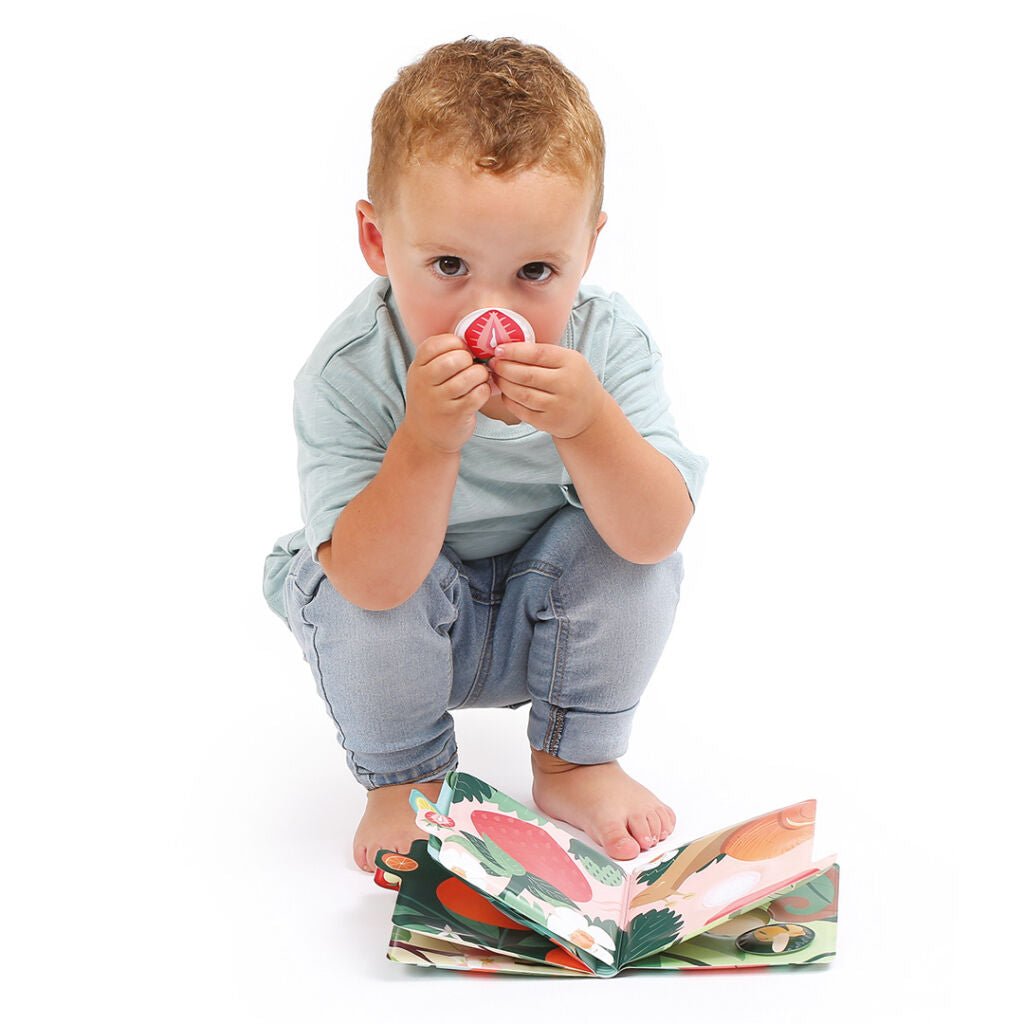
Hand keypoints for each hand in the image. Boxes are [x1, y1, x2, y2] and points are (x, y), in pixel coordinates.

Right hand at [404, 334, 491, 453]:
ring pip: (469, 376)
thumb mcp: (425, 376)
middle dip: (469, 359)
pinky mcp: (455, 415)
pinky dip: (484, 390)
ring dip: (480, 375)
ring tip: (479, 379)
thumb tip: (474, 340)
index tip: (462, 351)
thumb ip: (441, 357)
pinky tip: (480, 393)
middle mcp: (424, 383)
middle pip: (454, 359)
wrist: (425, 438)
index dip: (456, 343)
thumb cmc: (432, 400)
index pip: (436, 344)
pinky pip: (477, 394)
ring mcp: (439, 400)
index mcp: (418, 368)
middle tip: (472, 367)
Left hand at [489, 343, 607, 438]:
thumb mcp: (568, 361)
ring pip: (521, 394)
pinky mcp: (549, 422)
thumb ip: (543, 354)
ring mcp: (558, 406)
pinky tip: (505, 393)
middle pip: (526, 375)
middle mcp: (566, 384)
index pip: (537, 354)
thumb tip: (507, 348)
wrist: (590, 415)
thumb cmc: (574, 382)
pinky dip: (509, 400)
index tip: (498, 349)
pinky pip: (522, 410)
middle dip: (504, 368)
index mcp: (571, 363)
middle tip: (493, 363)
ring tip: (497, 377)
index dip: (514, 351)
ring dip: (504, 384)